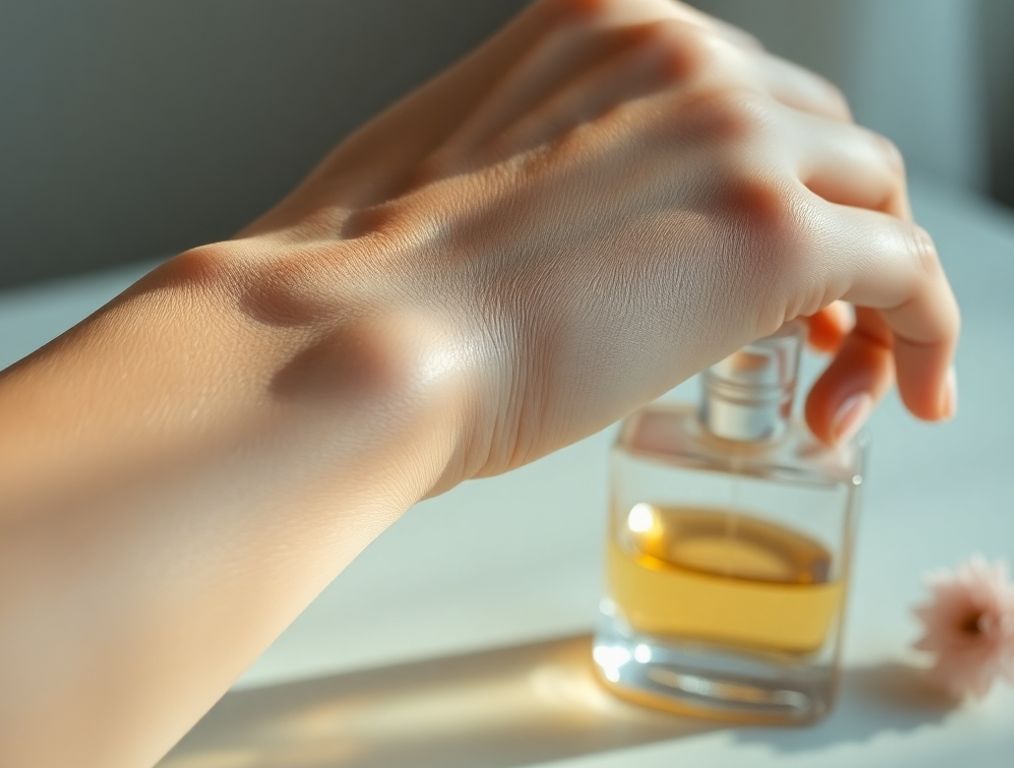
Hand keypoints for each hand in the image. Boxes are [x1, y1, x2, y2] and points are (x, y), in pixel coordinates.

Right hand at [213, 0, 957, 484]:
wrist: (347, 338)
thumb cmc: (362, 285)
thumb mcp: (443, 167)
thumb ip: (533, 160)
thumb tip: (556, 226)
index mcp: (600, 30)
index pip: (735, 95)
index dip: (759, 180)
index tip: (747, 259)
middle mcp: (682, 56)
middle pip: (816, 138)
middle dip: (819, 235)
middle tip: (799, 335)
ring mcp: (737, 136)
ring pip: (873, 198)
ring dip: (871, 295)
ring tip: (839, 389)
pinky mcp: (775, 235)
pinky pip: (907, 276)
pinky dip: (917, 337)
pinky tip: (893, 400)